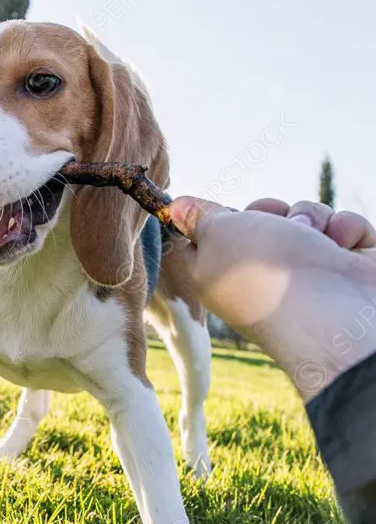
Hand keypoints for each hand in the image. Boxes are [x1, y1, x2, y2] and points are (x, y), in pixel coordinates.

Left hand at [168, 196, 375, 400]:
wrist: (338, 315)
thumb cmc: (266, 274)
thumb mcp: (217, 235)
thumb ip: (198, 217)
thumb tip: (176, 207)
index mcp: (221, 273)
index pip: (205, 241)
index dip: (208, 219)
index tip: (210, 213)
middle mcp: (263, 274)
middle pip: (259, 219)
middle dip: (268, 210)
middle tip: (271, 220)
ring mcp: (308, 272)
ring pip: (306, 218)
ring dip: (310, 217)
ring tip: (313, 238)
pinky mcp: (346, 268)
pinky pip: (343, 229)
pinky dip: (345, 230)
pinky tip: (342, 245)